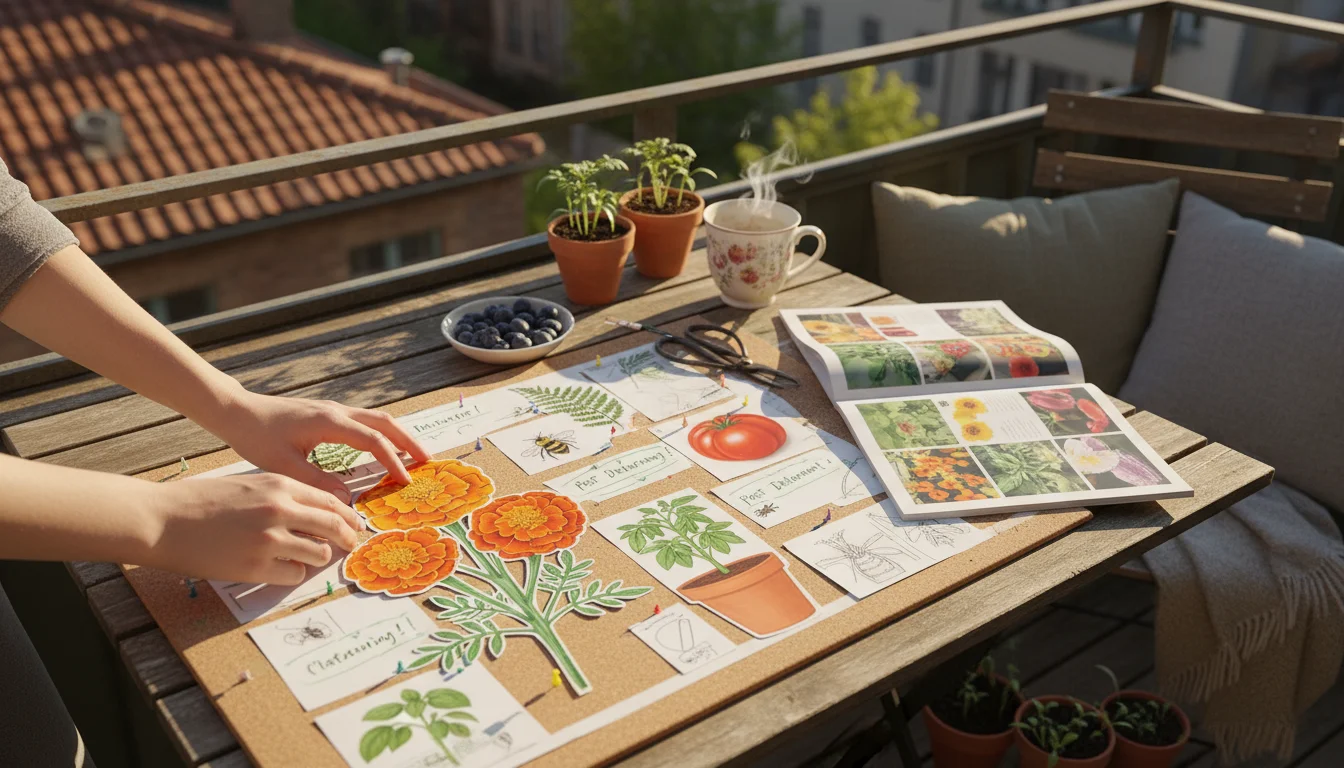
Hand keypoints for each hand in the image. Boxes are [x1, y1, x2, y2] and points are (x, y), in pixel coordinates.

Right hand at [143, 473, 362, 584]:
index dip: (347, 514)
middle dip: (346, 538)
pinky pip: (294, 574)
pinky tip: (282, 568)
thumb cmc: (200, 500)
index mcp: (279, 485)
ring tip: (309, 557)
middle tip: (348, 545)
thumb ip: (281, 496)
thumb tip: (313, 513)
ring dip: (318, 557)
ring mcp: (269, 540)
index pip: (329, 500)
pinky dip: (293, 573)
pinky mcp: (255, 567)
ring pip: (318, 553)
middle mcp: (279, 510)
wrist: (162, 519)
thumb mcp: (248, 485)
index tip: (354, 524)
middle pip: (333, 526)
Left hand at [210, 391, 430, 501]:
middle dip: (409, 441)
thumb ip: (316, 482)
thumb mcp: (283, 465)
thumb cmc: (256, 436)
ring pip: (377, 419)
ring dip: (398, 436)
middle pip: (385, 423)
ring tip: (415, 455)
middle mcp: (337, 411)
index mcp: (330, 422)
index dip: (393, 461)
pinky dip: (382, 434)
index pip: (373, 441)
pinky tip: (384, 448)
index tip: (406, 481)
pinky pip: (365, 422)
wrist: (237, 411)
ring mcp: (334, 409)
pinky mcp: (328, 413)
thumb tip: (346, 499)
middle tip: (429, 462)